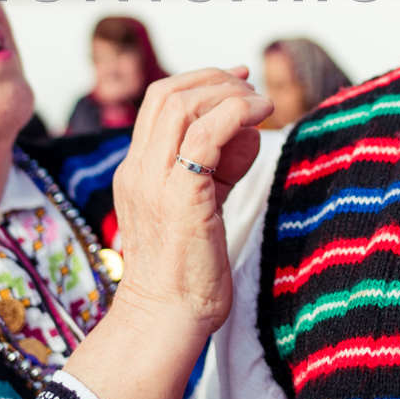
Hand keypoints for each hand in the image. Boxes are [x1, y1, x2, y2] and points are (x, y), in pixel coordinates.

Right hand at [104, 67, 271, 335]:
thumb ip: (219, 168)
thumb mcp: (202, 206)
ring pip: (180, 104)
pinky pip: (206, 133)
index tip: (237, 82)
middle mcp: (138, 170)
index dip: (199, 82)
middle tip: (250, 85)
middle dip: (213, 78)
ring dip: (227, 93)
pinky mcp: (180, 195)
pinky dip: (237, 112)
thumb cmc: (187, 273)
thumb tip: (247, 132)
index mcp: (137, 172)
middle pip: (165, 94)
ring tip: (260, 104)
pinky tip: (262, 115)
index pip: (158, 104)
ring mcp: (153, 181)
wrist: (167, 320)